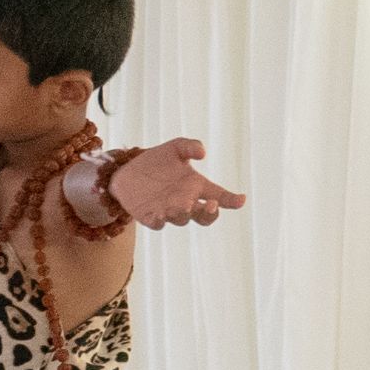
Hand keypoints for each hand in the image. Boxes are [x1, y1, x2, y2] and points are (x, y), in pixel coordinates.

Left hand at [108, 140, 246, 227]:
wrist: (128, 171)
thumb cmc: (157, 160)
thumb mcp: (175, 148)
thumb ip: (190, 146)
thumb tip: (202, 153)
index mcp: (196, 186)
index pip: (219, 195)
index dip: (231, 200)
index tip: (241, 200)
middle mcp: (186, 202)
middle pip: (204, 215)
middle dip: (209, 213)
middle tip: (210, 204)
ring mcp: (169, 211)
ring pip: (182, 219)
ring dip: (184, 214)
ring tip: (183, 205)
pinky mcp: (150, 217)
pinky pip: (158, 223)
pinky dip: (161, 221)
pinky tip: (161, 215)